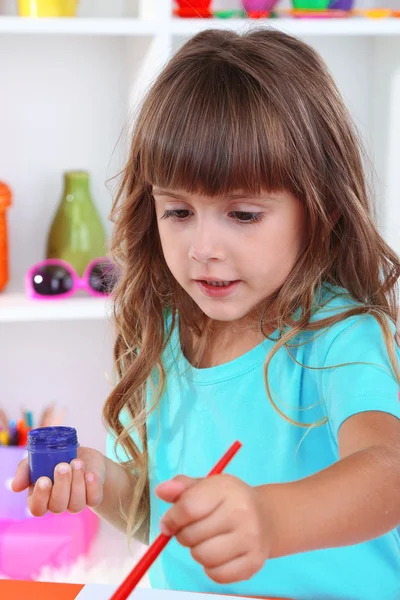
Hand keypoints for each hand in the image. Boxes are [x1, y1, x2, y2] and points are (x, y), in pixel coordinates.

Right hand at [11, 447, 106, 516]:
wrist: (84, 456)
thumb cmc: (57, 458)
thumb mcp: (38, 459)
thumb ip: (24, 471)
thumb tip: (15, 487)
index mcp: (41, 497)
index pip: (37, 508)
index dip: (40, 497)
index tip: (44, 479)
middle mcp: (58, 504)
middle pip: (58, 506)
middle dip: (61, 485)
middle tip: (63, 466)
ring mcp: (76, 503)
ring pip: (76, 504)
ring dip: (77, 482)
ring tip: (77, 462)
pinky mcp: (93, 497)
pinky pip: (93, 499)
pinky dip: (92, 487)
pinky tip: (90, 474)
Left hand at [155, 474, 270, 583]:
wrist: (267, 516)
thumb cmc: (229, 500)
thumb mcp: (207, 486)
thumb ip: (182, 488)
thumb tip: (161, 491)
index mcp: (226, 489)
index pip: (188, 508)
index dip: (171, 519)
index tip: (168, 523)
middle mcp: (241, 512)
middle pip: (191, 535)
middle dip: (184, 535)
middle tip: (193, 530)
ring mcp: (250, 539)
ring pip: (202, 557)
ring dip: (197, 552)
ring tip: (205, 541)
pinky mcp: (253, 562)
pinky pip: (217, 575)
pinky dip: (210, 568)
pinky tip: (218, 554)